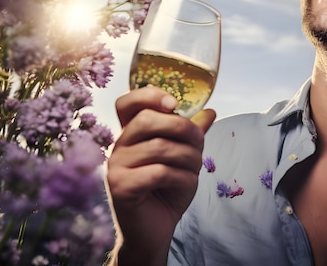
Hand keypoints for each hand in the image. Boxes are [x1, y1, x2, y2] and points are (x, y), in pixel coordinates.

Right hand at [106, 86, 215, 264]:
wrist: (155, 230)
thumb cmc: (167, 190)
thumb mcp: (183, 158)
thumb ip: (191, 135)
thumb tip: (210, 112)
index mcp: (131, 134)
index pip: (127, 102)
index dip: (149, 95)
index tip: (174, 104)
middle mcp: (118, 146)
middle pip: (147, 119)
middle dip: (183, 128)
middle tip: (199, 142)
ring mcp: (115, 166)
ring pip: (160, 147)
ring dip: (189, 158)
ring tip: (194, 170)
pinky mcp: (120, 187)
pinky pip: (160, 172)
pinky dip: (183, 177)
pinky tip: (186, 185)